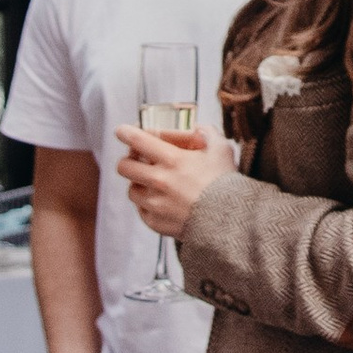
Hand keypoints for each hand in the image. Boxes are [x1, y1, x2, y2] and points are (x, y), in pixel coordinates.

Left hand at [114, 123, 225, 238]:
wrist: (230, 222)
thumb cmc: (226, 183)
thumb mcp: (221, 149)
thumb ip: (207, 133)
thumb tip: (195, 129)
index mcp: (173, 160)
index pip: (138, 141)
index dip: (126, 133)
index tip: (122, 131)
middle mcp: (159, 181)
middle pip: (124, 166)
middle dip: (128, 159)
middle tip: (137, 159)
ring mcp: (155, 204)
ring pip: (131, 189)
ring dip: (138, 183)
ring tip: (151, 182)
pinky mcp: (155, 222)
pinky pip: (141, 210)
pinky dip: (147, 204)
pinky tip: (161, 200)